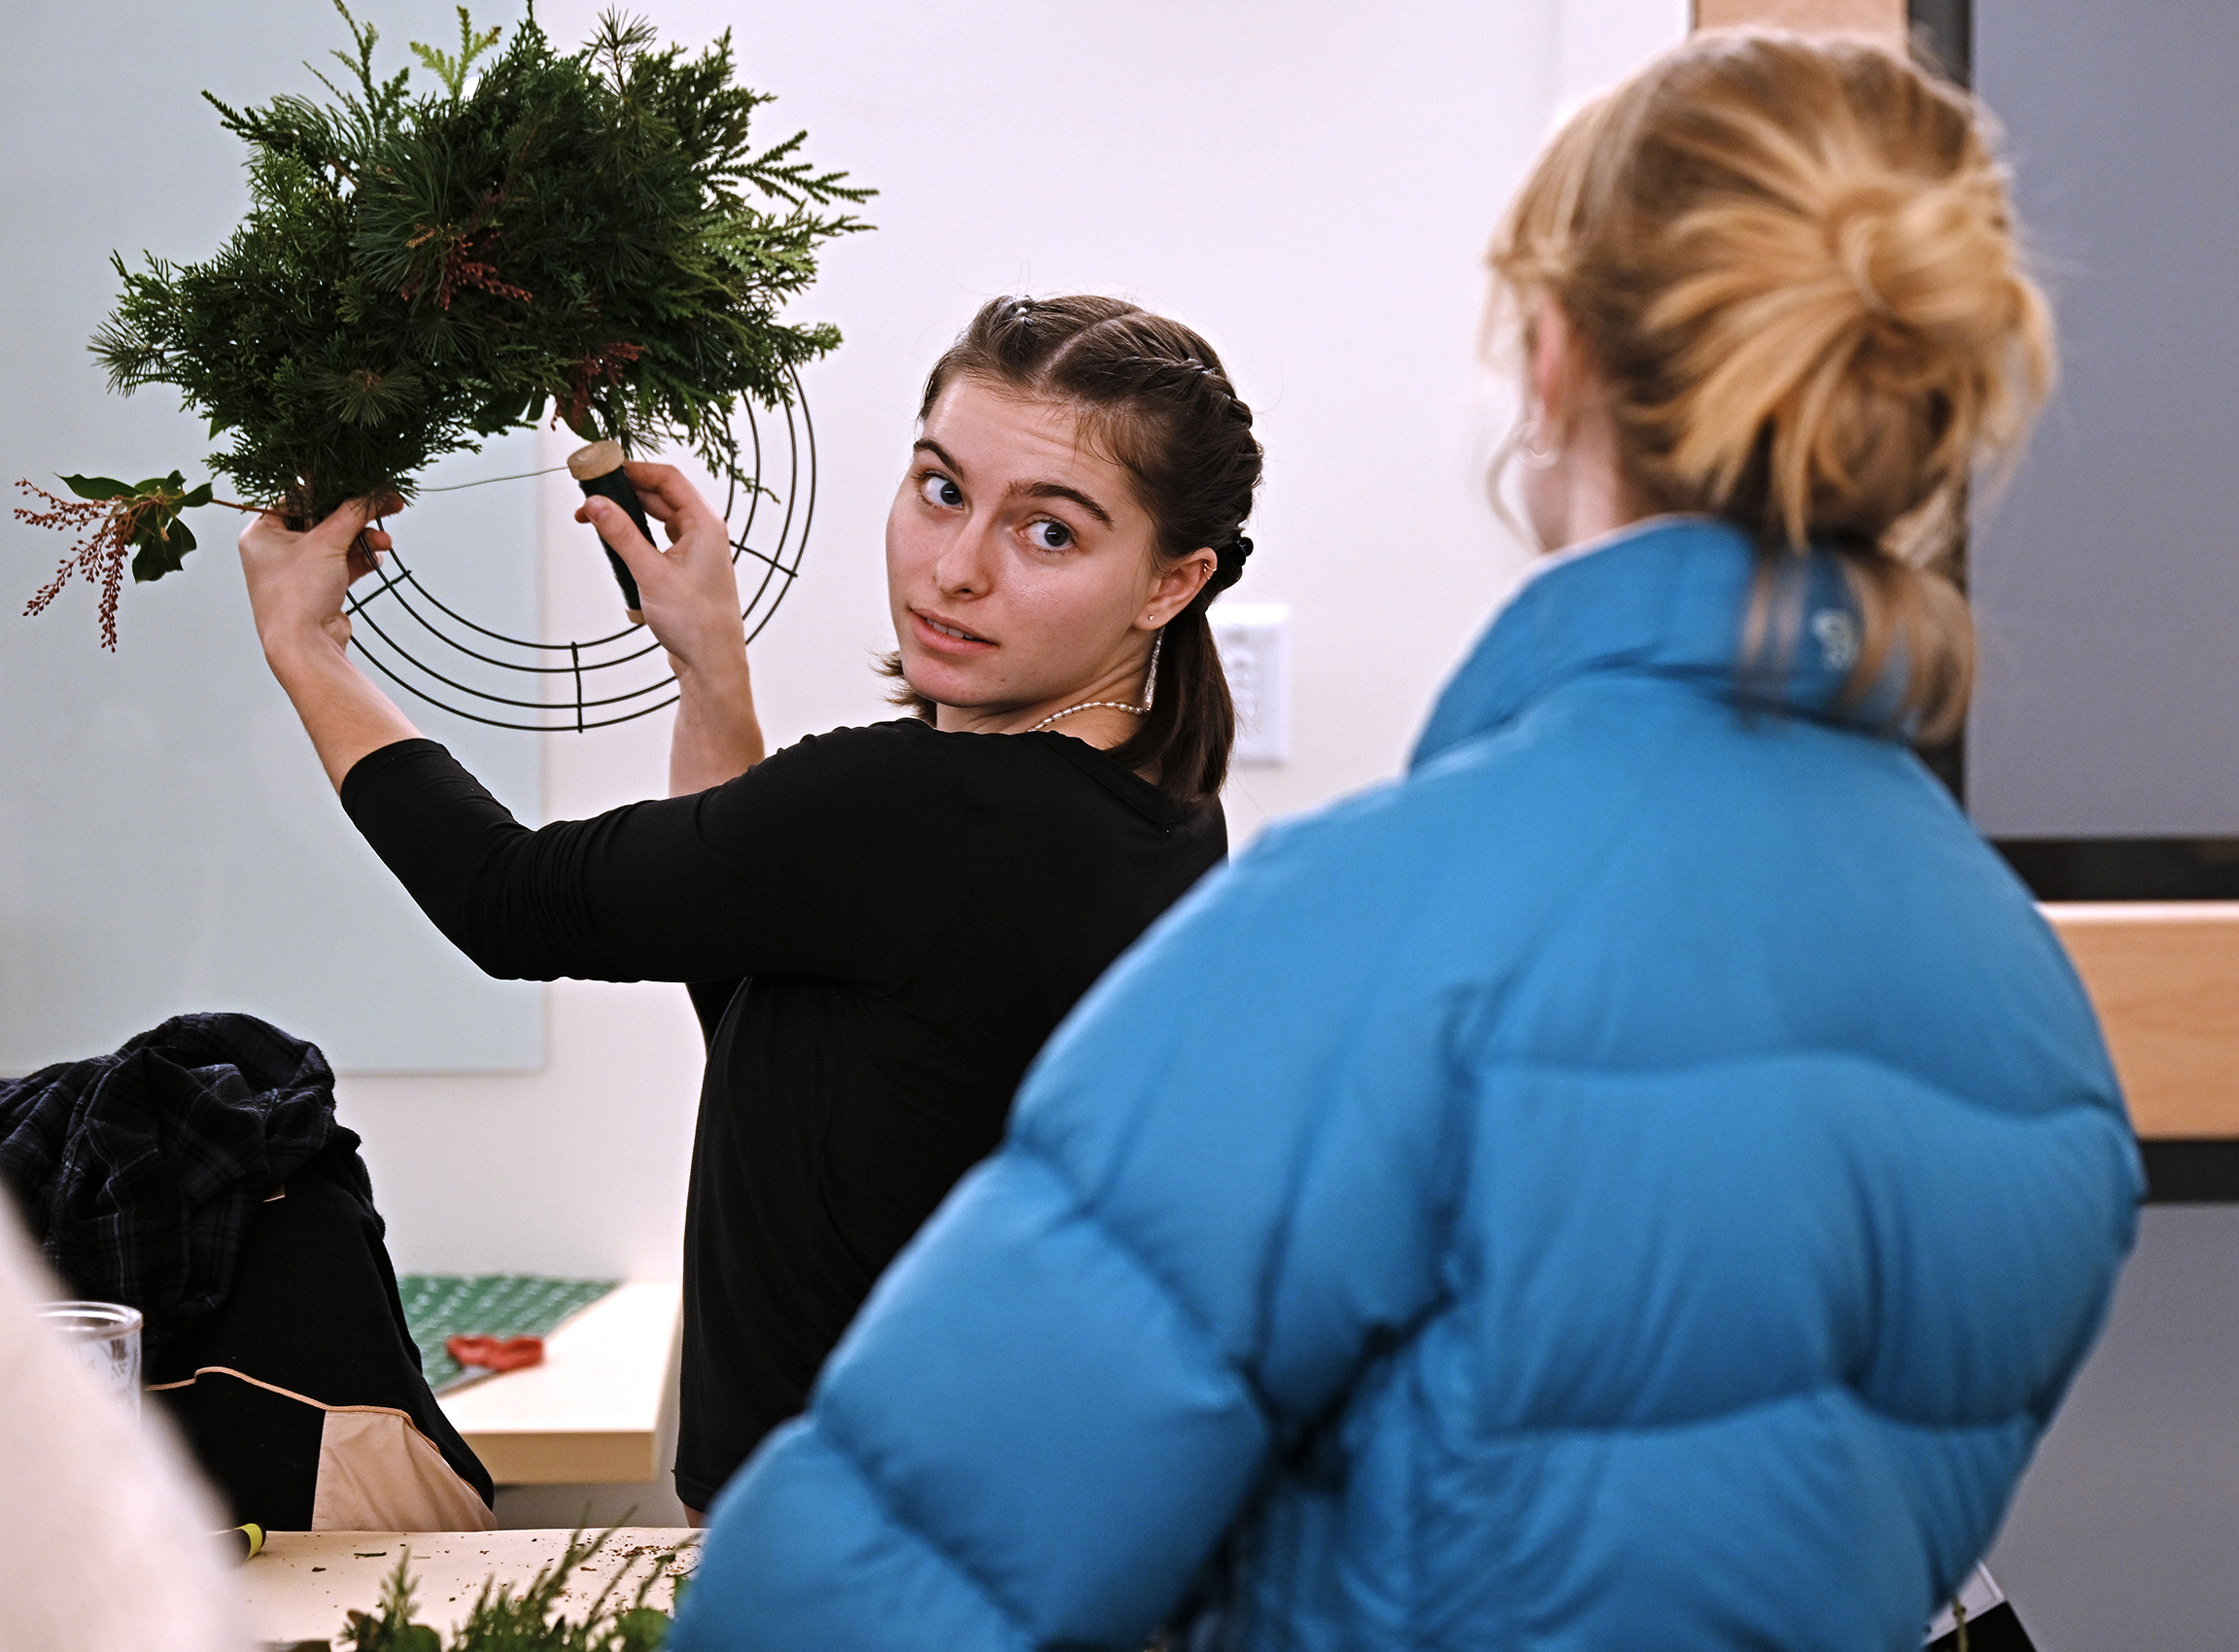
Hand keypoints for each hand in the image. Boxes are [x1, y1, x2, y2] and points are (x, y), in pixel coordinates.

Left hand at [238, 497, 396, 659]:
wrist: (305, 647)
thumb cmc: (296, 597)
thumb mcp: (327, 542)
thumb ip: (353, 512)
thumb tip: (376, 489)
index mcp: (262, 534)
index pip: (298, 497)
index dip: (329, 490)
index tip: (359, 484)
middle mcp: (277, 550)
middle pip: (323, 519)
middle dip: (356, 518)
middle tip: (385, 504)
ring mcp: (299, 570)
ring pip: (338, 542)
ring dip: (364, 539)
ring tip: (384, 541)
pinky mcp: (319, 587)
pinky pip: (344, 563)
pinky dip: (362, 559)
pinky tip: (376, 558)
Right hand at [575, 463, 744, 683]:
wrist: (711, 662)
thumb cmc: (694, 622)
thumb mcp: (650, 573)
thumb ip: (622, 535)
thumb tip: (595, 505)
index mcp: (705, 524)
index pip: (668, 478)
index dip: (635, 469)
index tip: (603, 470)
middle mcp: (705, 533)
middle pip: (660, 497)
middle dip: (625, 496)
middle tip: (590, 500)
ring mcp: (697, 551)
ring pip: (657, 521)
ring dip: (629, 521)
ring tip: (597, 525)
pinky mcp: (687, 569)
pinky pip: (658, 544)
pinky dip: (638, 545)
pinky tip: (621, 558)